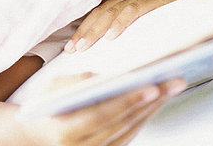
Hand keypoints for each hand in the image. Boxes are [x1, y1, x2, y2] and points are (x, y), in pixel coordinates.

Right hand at [22, 73, 186, 145]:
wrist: (39, 134)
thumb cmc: (47, 106)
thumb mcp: (52, 88)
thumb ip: (73, 82)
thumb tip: (99, 77)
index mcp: (67, 131)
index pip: (103, 115)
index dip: (128, 101)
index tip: (152, 86)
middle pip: (124, 123)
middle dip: (151, 102)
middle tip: (172, 82)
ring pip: (131, 130)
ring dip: (153, 108)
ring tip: (171, 86)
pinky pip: (130, 135)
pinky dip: (144, 116)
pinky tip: (158, 99)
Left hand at [65, 0, 205, 52]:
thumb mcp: (147, 6)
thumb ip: (131, 16)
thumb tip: (114, 37)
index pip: (98, 12)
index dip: (84, 28)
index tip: (71, 46)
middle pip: (100, 13)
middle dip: (84, 32)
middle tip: (71, 49)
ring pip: (112, 12)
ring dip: (97, 30)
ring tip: (85, 45)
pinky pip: (134, 10)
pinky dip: (121, 22)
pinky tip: (112, 36)